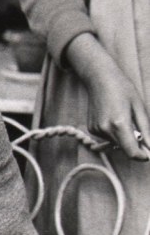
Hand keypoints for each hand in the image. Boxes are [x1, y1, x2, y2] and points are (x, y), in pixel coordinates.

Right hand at [65, 33, 149, 159]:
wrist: (100, 78)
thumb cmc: (122, 89)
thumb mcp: (139, 108)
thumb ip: (146, 130)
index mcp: (119, 124)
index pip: (132, 152)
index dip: (143, 156)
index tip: (149, 153)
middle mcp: (105, 129)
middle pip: (124, 149)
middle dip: (134, 145)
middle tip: (140, 131)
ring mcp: (96, 130)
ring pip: (116, 143)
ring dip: (124, 138)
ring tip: (124, 118)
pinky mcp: (92, 128)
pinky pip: (108, 137)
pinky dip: (115, 133)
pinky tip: (114, 118)